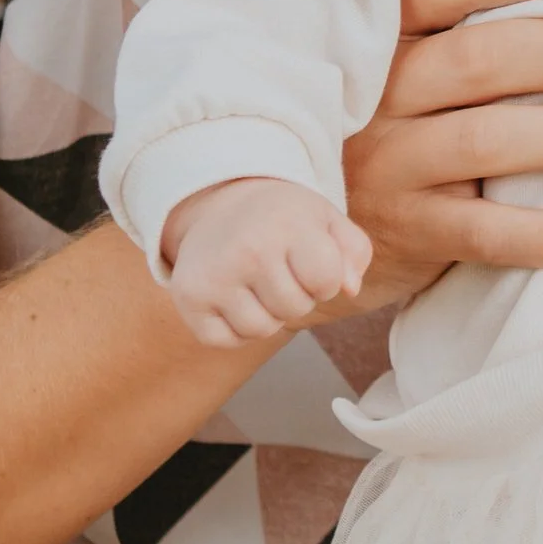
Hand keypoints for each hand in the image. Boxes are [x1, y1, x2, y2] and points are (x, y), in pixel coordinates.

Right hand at [164, 180, 371, 348]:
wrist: (220, 203)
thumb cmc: (283, 218)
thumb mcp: (326, 219)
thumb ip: (354, 251)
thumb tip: (350, 290)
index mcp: (289, 224)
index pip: (327, 283)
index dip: (325, 280)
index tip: (310, 261)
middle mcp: (249, 249)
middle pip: (296, 309)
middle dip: (297, 296)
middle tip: (280, 268)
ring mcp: (214, 275)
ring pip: (261, 329)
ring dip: (267, 314)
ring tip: (257, 282)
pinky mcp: (188, 297)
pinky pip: (226, 340)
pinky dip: (235, 328)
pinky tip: (233, 296)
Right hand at [340, 0, 542, 305]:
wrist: (308, 233)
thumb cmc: (390, 119)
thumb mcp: (401, 57)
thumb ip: (462, 17)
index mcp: (376, 32)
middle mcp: (374, 93)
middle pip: (481, 58)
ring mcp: (386, 166)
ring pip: (491, 141)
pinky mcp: (409, 234)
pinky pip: (492, 234)